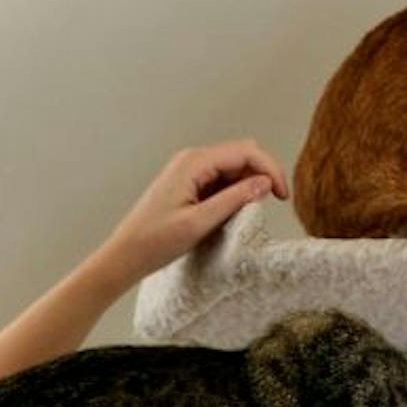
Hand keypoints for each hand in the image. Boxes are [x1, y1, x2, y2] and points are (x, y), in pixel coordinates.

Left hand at [89, 139, 288, 289]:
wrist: (125, 255)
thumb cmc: (154, 242)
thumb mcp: (199, 223)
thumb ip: (234, 200)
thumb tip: (264, 183)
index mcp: (194, 162)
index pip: (246, 151)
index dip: (270, 170)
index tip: (282, 198)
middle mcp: (192, 160)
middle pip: (242, 155)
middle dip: (262, 175)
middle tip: (271, 205)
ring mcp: (189, 171)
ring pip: (233, 168)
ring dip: (247, 186)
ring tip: (247, 214)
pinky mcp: (188, 185)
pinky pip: (220, 181)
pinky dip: (233, 193)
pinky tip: (232, 214)